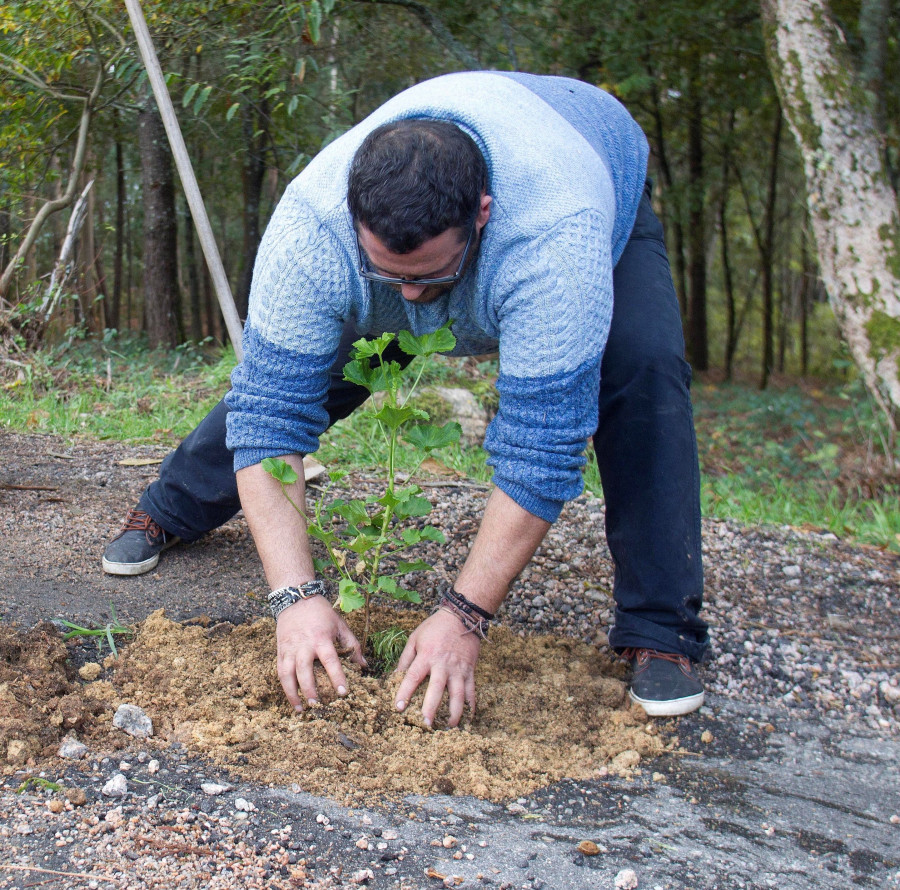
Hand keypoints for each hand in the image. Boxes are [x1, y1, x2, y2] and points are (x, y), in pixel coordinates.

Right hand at [275, 595, 365, 710]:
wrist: (296, 599)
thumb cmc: (322, 614)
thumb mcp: (340, 625)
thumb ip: (352, 645)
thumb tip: (364, 665)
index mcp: (321, 638)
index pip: (330, 661)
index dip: (337, 677)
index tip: (343, 693)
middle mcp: (304, 645)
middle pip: (305, 671)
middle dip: (310, 689)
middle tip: (318, 705)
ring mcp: (290, 649)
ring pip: (288, 674)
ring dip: (293, 693)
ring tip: (302, 709)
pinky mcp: (280, 651)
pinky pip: (280, 671)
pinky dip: (285, 686)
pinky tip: (292, 698)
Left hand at [393, 608, 481, 727]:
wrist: (462, 617)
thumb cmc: (435, 627)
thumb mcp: (415, 638)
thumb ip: (405, 658)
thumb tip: (395, 676)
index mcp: (426, 655)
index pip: (413, 677)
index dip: (405, 692)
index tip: (399, 708)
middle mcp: (443, 664)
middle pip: (436, 690)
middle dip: (430, 708)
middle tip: (425, 724)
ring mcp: (458, 669)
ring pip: (457, 694)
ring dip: (454, 712)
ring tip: (449, 726)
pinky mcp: (470, 670)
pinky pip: (471, 690)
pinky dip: (471, 705)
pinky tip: (468, 718)